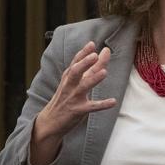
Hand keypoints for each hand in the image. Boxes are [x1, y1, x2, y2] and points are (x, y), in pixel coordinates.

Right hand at [30, 41, 116, 164]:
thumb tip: (101, 53)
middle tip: (95, 54)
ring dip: (93, 79)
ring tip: (104, 72)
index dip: (83, 53)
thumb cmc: (65, 99)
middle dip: (84, 63)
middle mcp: (69, 86)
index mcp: (68, 78)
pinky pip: (91, 107)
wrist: (51, 121)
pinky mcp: (78, 111)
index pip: (75, 63)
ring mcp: (73, 98)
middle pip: (75, 72)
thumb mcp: (74, 83)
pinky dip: (102, 104)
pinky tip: (113, 101)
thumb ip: (88, 70)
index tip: (92, 43)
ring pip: (82, 87)